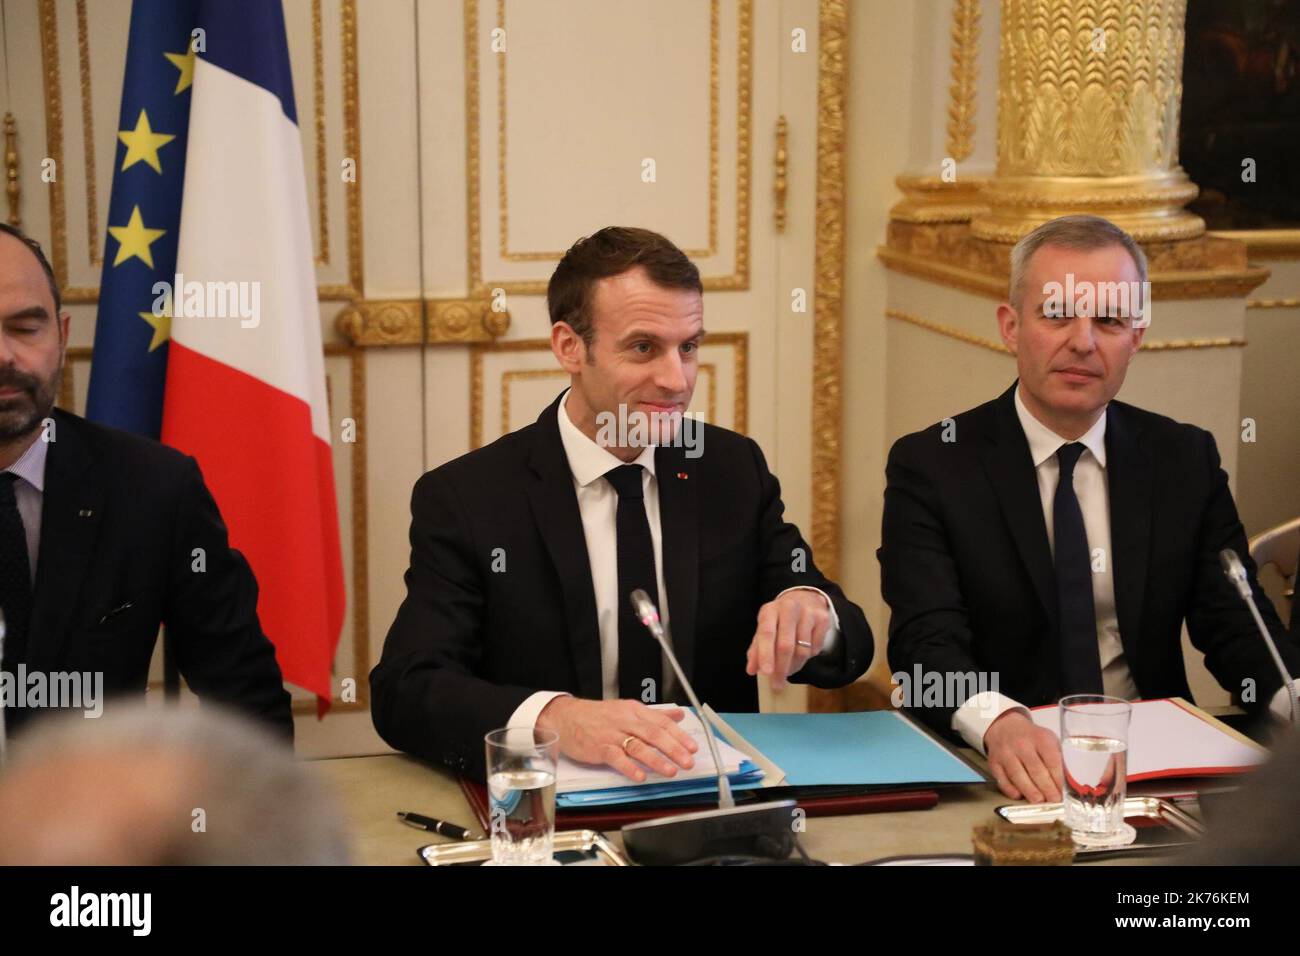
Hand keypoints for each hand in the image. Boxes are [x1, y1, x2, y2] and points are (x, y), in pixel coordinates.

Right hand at [536, 697, 698, 781]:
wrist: (566, 717)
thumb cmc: (597, 716)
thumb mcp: (627, 709)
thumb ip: (654, 714)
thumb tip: (679, 715)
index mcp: (634, 711)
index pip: (661, 722)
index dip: (679, 735)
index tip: (693, 747)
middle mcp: (625, 720)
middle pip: (653, 734)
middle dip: (673, 749)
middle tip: (688, 761)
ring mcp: (612, 734)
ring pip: (638, 746)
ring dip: (656, 760)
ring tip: (670, 771)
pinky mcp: (599, 748)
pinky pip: (616, 757)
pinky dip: (629, 767)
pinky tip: (640, 776)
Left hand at [744, 589, 831, 690]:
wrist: (805, 599)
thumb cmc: (780, 619)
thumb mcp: (765, 628)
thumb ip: (756, 649)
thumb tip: (751, 670)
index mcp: (769, 610)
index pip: (766, 633)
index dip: (766, 654)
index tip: (766, 672)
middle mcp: (789, 608)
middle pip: (786, 645)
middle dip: (781, 669)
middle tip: (777, 685)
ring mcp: (808, 612)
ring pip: (802, 650)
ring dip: (794, 666)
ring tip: (789, 669)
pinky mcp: (823, 619)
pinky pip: (816, 649)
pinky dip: (808, 657)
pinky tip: (802, 652)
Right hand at [984, 710, 1062, 802]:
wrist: (1005, 727)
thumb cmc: (1031, 739)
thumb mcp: (1049, 741)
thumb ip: (1058, 760)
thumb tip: (1066, 785)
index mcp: (1040, 738)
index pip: (1052, 761)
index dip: (1058, 780)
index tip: (1062, 793)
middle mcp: (1021, 745)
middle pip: (1036, 770)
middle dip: (1046, 789)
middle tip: (1053, 801)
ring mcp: (1006, 754)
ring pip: (1018, 776)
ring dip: (1030, 792)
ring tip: (1039, 801)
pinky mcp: (994, 763)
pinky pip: (1002, 780)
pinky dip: (1011, 790)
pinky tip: (1020, 795)